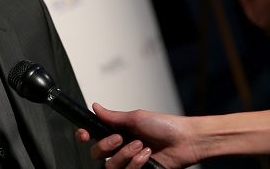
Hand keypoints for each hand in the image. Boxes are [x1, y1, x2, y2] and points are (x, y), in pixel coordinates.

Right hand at [76, 103, 200, 168]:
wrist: (185, 141)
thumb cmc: (165, 126)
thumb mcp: (136, 117)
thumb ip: (112, 116)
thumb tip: (95, 107)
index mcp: (117, 131)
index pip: (93, 135)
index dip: (84, 136)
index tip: (84, 134)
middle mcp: (120, 147)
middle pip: (96, 153)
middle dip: (106, 146)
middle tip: (120, 138)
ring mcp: (129, 161)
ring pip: (111, 165)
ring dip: (126, 155)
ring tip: (141, 147)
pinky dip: (136, 164)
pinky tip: (147, 156)